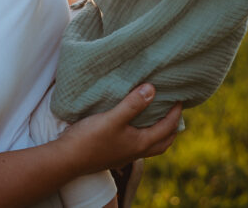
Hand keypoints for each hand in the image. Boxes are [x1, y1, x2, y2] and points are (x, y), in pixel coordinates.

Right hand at [56, 84, 181, 175]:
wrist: (67, 159)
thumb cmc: (90, 139)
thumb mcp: (112, 118)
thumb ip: (132, 104)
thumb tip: (152, 89)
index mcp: (141, 143)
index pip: (167, 127)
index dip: (176, 113)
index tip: (180, 98)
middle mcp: (137, 151)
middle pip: (164, 142)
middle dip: (173, 127)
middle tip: (174, 111)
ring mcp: (125, 154)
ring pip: (151, 146)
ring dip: (160, 134)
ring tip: (157, 119)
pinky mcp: (115, 154)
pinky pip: (138, 145)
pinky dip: (144, 136)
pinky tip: (133, 127)